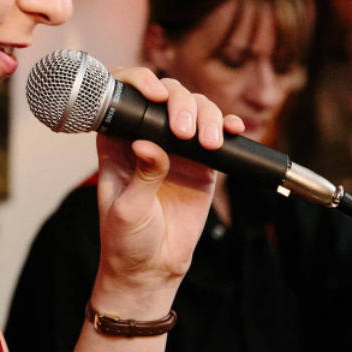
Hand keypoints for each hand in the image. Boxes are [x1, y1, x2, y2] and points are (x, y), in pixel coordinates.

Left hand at [92, 68, 243, 314]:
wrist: (152, 268)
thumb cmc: (127, 239)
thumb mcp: (128, 210)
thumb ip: (141, 177)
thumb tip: (147, 146)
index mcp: (118, 141)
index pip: (126, 97)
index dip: (139, 83)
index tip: (154, 95)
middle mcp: (147, 136)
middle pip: (167, 96)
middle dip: (180, 102)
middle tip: (184, 132)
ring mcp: (177, 147)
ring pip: (195, 109)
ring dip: (207, 115)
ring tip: (209, 143)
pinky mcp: (203, 163)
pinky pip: (218, 135)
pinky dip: (227, 127)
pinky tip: (233, 130)